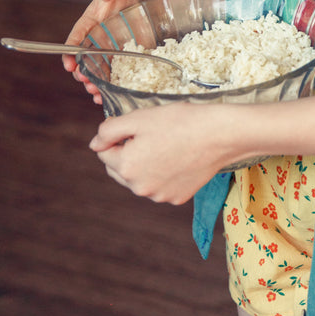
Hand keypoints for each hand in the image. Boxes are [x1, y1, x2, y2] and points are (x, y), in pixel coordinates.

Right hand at [63, 0, 141, 98]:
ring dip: (93, 85)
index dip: (69, 53)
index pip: (74, 40)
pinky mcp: (122, 64)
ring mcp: (107, 56)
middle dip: (82, 74)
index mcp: (86, 27)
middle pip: (83, 63)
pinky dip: (108, 90)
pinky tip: (105, 100)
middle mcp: (93, 44)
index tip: (69, 64)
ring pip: (96, 75)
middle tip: (86, 81)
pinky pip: (112, 79)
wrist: (145, 7)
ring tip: (96, 92)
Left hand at [88, 101, 235, 203]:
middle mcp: (140, 188)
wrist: (220, 135)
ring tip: (166, 145)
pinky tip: (178, 158)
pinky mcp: (177, 198)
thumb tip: (94, 145)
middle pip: (119, 170)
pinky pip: (159, 186)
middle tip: (150, 135)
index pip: (104, 153)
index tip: (137, 127)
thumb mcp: (139, 118)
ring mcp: (159, 196)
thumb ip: (109, 130)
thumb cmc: (180, 121)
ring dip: (144, 165)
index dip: (117, 137)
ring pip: (139, 179)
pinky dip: (163, 174)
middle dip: (127, 154)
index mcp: (126, 166)